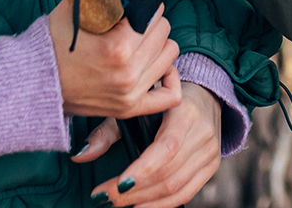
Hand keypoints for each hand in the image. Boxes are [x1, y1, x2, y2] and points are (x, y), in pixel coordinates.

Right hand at [48, 0, 181, 117]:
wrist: (35, 83)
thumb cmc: (53, 44)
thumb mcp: (75, 9)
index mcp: (117, 47)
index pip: (152, 14)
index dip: (144, 3)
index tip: (136, 2)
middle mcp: (128, 72)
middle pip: (163, 32)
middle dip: (151, 21)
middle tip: (136, 20)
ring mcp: (130, 94)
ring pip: (169, 55)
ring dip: (158, 44)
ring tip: (142, 40)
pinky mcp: (129, 108)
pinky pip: (169, 96)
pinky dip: (169, 78)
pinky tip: (157, 65)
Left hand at [76, 83, 222, 207]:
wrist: (205, 94)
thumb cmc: (165, 100)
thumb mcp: (137, 106)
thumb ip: (107, 131)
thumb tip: (80, 154)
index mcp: (185, 113)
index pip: (166, 149)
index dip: (141, 171)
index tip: (116, 186)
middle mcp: (202, 133)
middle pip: (168, 174)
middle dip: (134, 192)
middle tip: (106, 198)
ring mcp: (210, 152)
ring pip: (176, 187)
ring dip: (144, 201)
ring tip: (118, 203)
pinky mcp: (211, 166)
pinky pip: (187, 193)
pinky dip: (162, 205)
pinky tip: (141, 206)